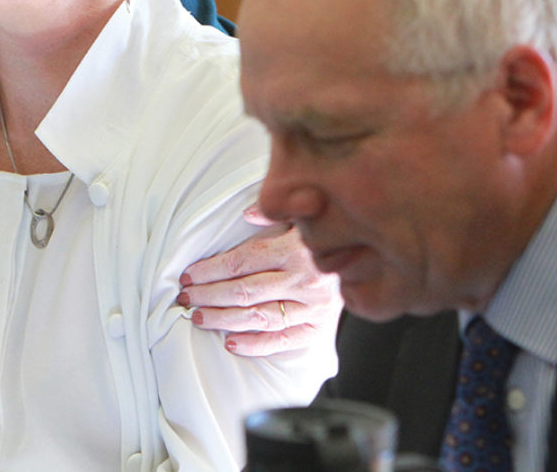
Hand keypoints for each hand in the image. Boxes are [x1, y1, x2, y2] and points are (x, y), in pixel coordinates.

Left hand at [178, 205, 341, 356]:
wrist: (371, 263)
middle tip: (185, 297)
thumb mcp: (304, 216)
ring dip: (223, 318)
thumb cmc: (328, 237)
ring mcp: (312, 308)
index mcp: (297, 250)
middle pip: (245, 291)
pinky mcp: (318, 330)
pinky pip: (282, 341)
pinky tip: (231, 342)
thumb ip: (276, 213)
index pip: (243, 262)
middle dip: (208, 294)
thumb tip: (248, 213)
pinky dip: (254, 344)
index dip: (211, 269)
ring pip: (258, 317)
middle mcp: (304, 280)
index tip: (188, 274)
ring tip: (199, 317)